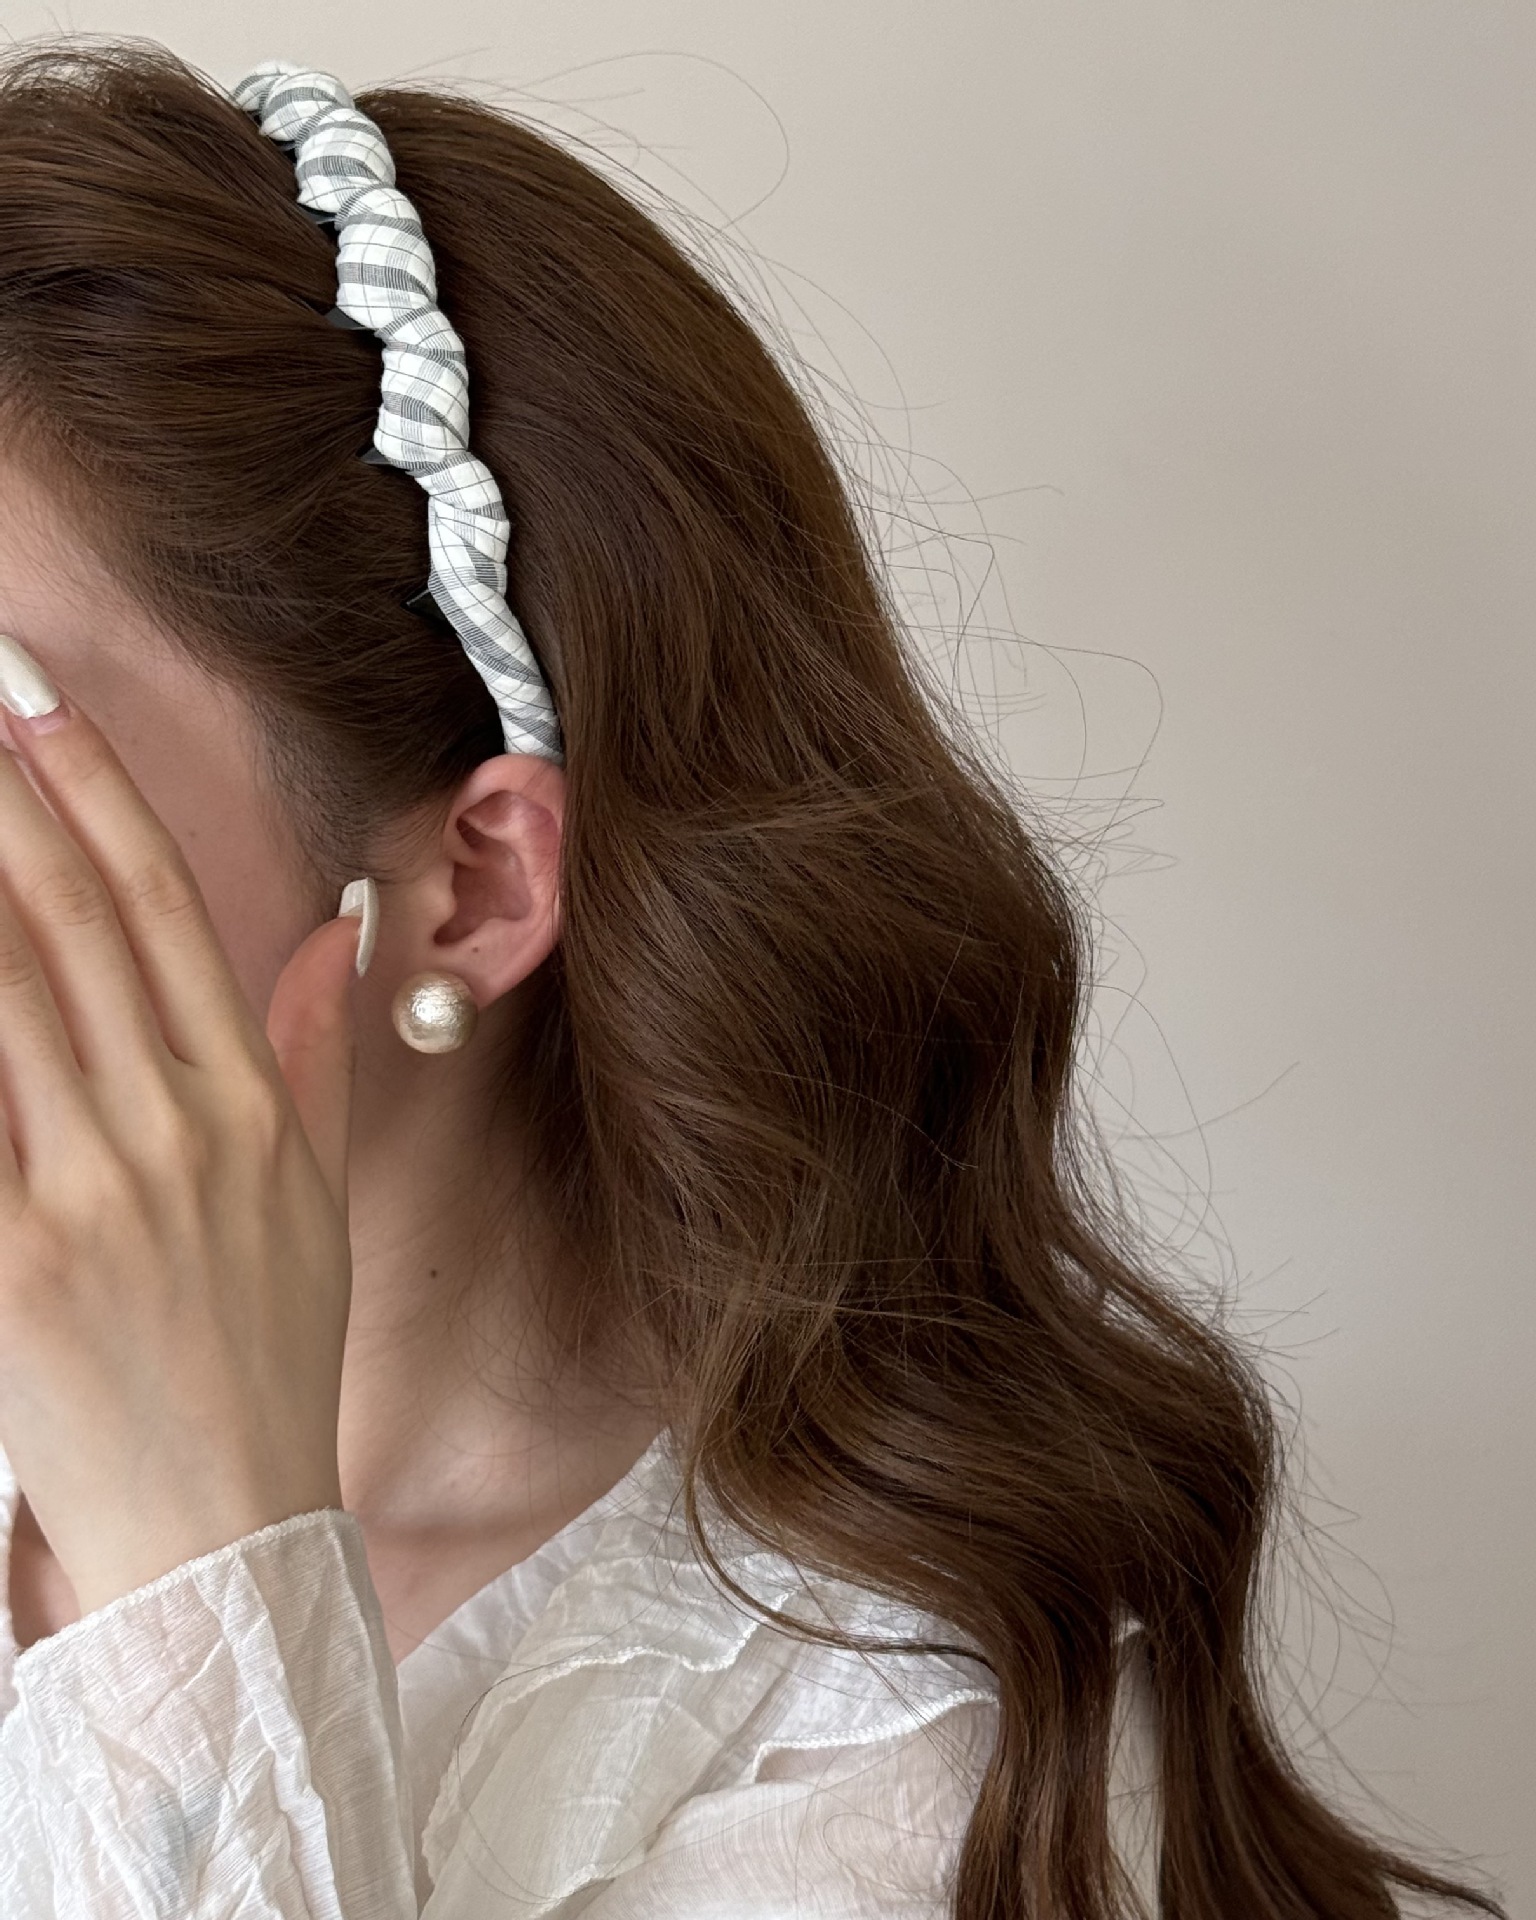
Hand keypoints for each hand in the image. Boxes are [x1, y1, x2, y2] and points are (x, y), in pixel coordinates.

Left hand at [0, 647, 361, 1616]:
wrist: (223, 1517)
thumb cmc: (270, 1355)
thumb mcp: (318, 1197)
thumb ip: (313, 1052)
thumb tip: (332, 929)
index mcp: (251, 1108)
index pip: (171, 915)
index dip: (104, 799)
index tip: (48, 708)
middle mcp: (176, 1131)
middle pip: (78, 928)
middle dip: (12, 801)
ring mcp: (90, 1196)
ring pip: (12, 1000)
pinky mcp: (11, 1265)